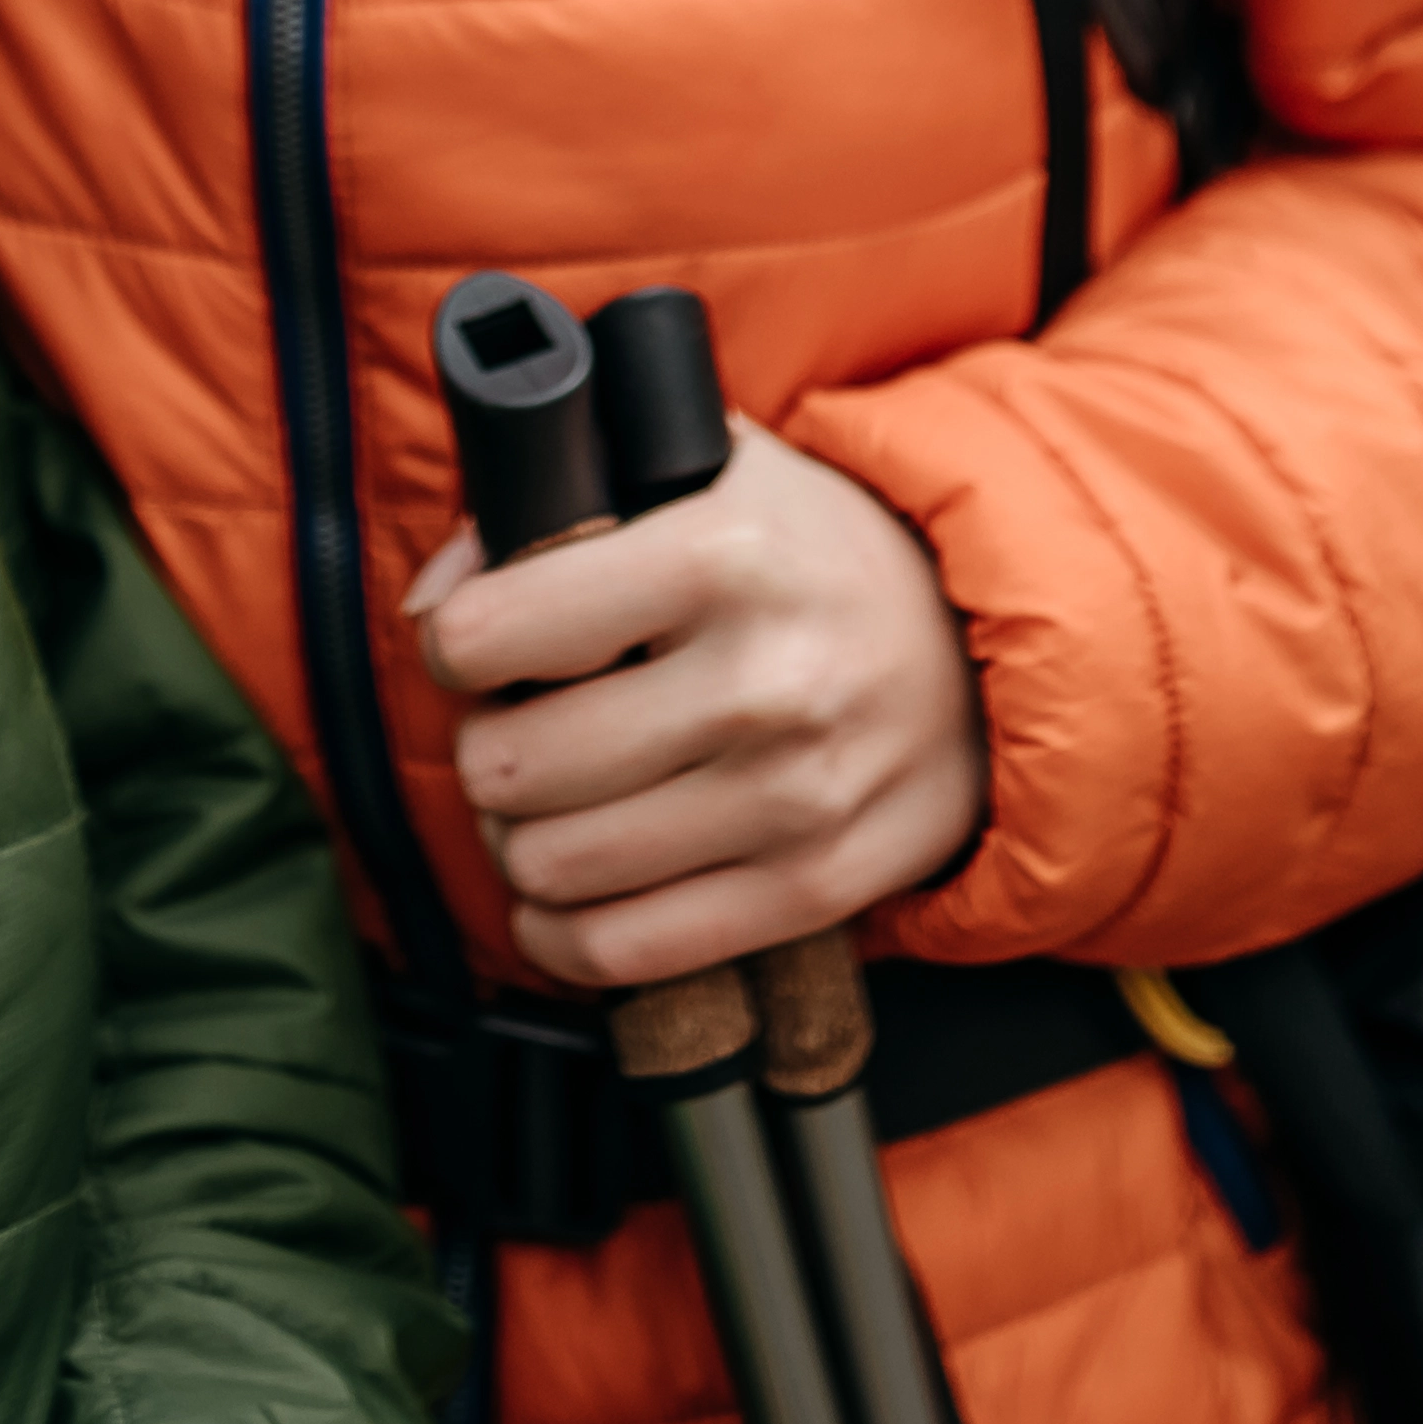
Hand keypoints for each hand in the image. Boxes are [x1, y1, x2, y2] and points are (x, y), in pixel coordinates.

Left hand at [406, 420, 987, 992]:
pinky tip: (568, 894)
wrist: (987, 647)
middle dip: (489, 751)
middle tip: (518, 732)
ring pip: (553, 865)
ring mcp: (793, 795)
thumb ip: (561, 499)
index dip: (456, 645)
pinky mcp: (815, 887)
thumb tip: (435, 597)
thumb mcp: (708, 474)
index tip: (478, 648)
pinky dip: (565, 934)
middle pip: (510, 766)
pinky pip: (625, 949)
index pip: (492, 634)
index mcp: (722, 555)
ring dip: (523, 844)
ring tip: (551, 805)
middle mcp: (761, 680)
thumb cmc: (817, 555)